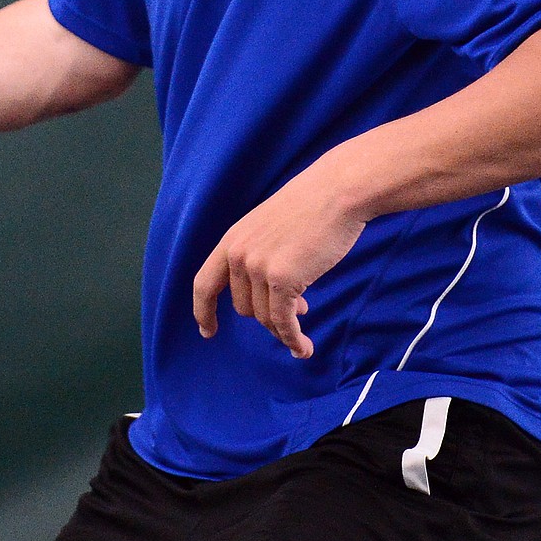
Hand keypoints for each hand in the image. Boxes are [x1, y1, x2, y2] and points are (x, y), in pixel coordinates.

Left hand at [192, 165, 365, 358]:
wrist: (336, 191)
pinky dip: (293, 340)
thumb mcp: (270, 228)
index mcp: (232, 240)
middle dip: (267, 314)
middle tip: (297, 309)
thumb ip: (262, 259)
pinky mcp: (283, 279)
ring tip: (302, 328)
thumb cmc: (311, 208)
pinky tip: (304, 348)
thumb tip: (275, 304)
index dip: (203, 311)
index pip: (204, 283)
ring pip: (265, 317)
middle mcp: (239, 254)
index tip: (208, 331)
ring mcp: (259, 267)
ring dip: (284, 330)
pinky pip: (283, 322)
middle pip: (243, 307)